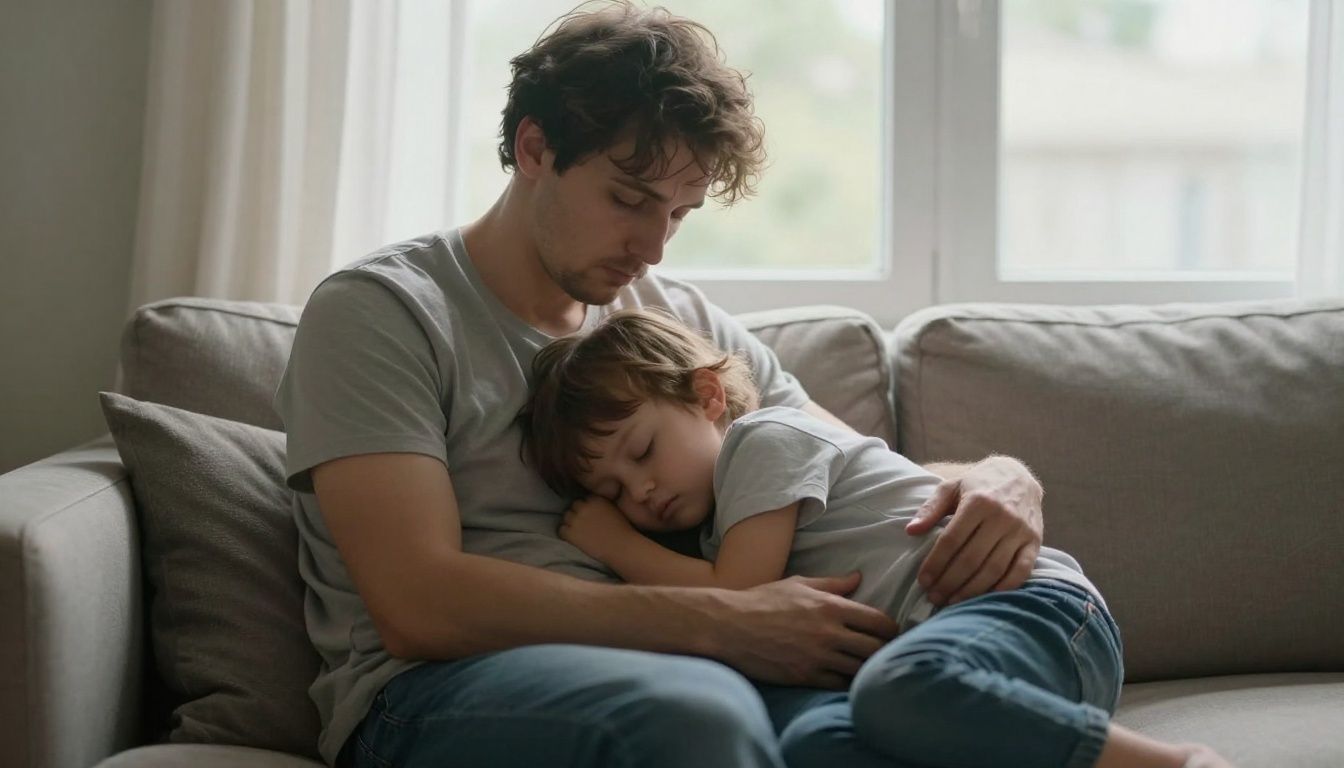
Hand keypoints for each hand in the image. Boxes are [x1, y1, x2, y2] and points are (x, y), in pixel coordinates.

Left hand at [558, 496, 637, 562]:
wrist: (622, 548)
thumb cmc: (622, 531)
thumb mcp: (614, 509)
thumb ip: (600, 504)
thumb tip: (590, 506)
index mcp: (596, 499)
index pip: (584, 500)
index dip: (586, 509)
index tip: (591, 517)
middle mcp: (584, 506)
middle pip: (573, 507)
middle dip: (577, 514)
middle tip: (584, 526)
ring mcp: (576, 519)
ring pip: (566, 517)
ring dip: (570, 524)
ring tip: (580, 533)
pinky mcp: (571, 533)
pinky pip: (561, 530)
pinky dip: (566, 535)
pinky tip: (575, 540)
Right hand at [708, 572, 899, 689]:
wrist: (730, 626)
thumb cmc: (762, 601)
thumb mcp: (798, 584)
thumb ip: (832, 583)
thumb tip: (858, 578)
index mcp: (831, 606)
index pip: (880, 622)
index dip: (891, 629)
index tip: (889, 633)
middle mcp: (830, 632)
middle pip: (877, 648)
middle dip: (884, 651)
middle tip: (883, 652)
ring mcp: (819, 657)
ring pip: (861, 669)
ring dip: (867, 668)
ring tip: (868, 666)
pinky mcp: (806, 677)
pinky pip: (840, 684)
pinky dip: (848, 682)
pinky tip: (847, 678)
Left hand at [905, 456, 1042, 605]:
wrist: (1018, 476)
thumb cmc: (978, 484)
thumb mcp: (951, 487)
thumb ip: (931, 509)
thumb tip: (910, 531)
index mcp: (978, 502)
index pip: (951, 540)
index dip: (935, 563)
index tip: (923, 581)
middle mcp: (1001, 516)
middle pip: (971, 559)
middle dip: (950, 582)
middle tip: (934, 597)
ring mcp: (1020, 530)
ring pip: (994, 569)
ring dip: (972, 590)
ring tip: (953, 601)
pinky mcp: (1035, 541)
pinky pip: (1021, 571)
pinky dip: (1004, 588)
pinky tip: (986, 598)